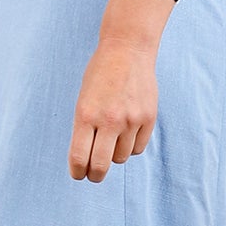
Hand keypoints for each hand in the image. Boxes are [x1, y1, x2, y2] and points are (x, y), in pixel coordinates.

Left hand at [68, 32, 158, 181]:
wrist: (127, 50)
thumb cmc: (100, 75)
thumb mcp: (83, 100)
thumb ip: (84, 129)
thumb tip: (86, 160)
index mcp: (85, 114)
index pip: (79, 157)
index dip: (77, 171)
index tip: (78, 173)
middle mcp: (109, 120)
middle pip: (101, 166)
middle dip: (95, 175)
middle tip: (93, 174)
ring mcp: (131, 120)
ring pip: (120, 158)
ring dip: (114, 155)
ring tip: (111, 139)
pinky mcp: (148, 118)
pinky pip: (137, 148)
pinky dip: (130, 146)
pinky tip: (125, 134)